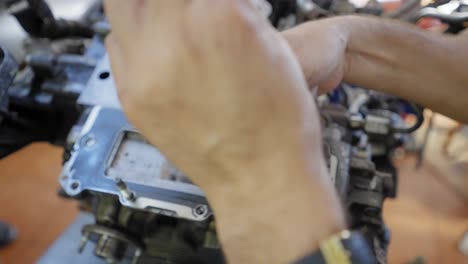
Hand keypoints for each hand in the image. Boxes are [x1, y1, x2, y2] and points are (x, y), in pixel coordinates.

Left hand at [105, 1, 344, 262]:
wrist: (259, 177)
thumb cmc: (278, 124)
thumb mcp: (273, 46)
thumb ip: (234, 8)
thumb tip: (214, 0)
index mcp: (219, 18)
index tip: (212, 3)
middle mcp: (173, 40)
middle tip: (185, 7)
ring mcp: (145, 69)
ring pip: (120, 5)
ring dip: (144, 6)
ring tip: (166, 19)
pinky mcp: (131, 96)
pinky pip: (116, 46)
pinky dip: (133, 38)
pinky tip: (157, 50)